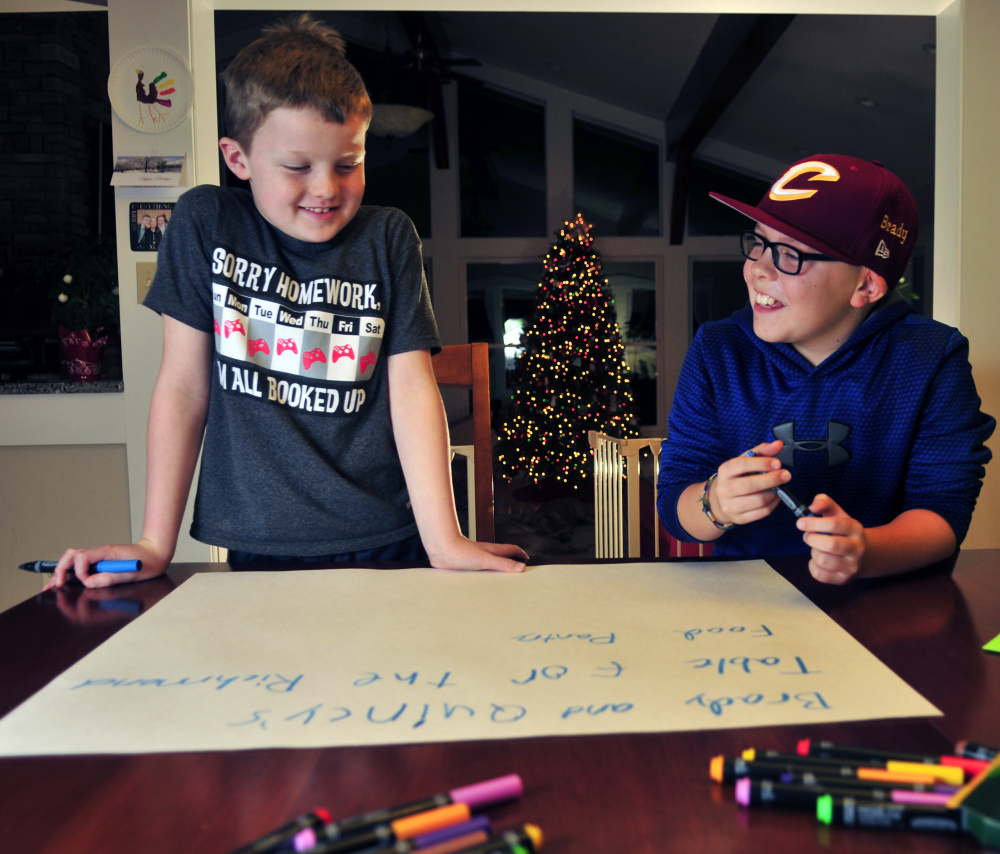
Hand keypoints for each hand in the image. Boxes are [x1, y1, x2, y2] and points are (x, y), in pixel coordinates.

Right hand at [43, 539, 170, 589]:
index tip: (84, 583)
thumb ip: (111, 577)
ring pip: (73, 558)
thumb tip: (89, 583)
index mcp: (107, 552)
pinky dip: (70, 571)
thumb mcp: (133, 573)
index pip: (82, 557)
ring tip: (52, 585)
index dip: (79, 572)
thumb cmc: (149, 562)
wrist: (157, 553)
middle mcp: (100, 552)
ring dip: (62, 570)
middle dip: (60, 570)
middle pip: (72, 555)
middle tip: (54, 585)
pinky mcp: (101, 560)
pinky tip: (63, 581)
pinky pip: (81, 563)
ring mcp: (99, 555)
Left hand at [426, 536, 528, 572]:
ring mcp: (477, 559)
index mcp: (494, 550)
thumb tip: (522, 568)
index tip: (527, 561)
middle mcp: (487, 554)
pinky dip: (486, 576)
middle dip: (511, 563)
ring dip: (498, 570)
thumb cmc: (463, 552)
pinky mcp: (467, 565)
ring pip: (491, 564)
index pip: (512, 550)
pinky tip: (483, 584)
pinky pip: (480, 571)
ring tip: (503, 581)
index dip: (521, 555)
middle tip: (518, 573)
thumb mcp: (486, 560)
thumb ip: (503, 564)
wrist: (441, 549)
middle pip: (503, 557)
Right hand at [708, 440, 788, 526]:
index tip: (778, 463)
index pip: (743, 465)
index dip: (762, 463)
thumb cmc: (737, 477)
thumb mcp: (745, 461)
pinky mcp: (739, 518)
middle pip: (751, 485)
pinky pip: (762, 512)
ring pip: (758, 500)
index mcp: (725, 470)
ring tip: (780, 487)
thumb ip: (762, 451)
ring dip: (775, 493)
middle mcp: (724, 489)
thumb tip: (778, 444)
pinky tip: (776, 497)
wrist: (720, 500)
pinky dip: (773, 504)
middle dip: (772, 480)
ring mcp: (730, 506)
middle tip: (786, 475)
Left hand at [797, 494, 866, 584]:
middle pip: (830, 545)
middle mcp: (857, 548)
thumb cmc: (842, 530)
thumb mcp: (836, 513)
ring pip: (823, 561)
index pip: (834, 524)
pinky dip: (813, 566)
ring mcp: (852, 566)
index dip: (813, 523)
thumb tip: (813, 507)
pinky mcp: (843, 579)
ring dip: (813, 552)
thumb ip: (824, 502)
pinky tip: (818, 560)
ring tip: (816, 548)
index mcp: (855, 529)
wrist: (862, 554)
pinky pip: (820, 575)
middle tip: (807, 536)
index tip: (800, 522)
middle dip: (812, 539)